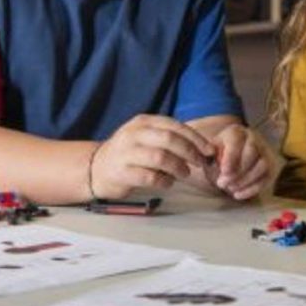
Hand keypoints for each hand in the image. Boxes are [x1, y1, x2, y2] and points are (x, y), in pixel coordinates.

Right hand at [91, 114, 215, 198]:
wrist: (96, 168)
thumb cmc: (130, 154)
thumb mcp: (147, 137)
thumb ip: (170, 139)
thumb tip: (203, 148)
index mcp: (143, 122)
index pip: (175, 126)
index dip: (195, 139)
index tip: (209, 151)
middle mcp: (133, 134)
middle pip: (169, 140)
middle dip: (190, 152)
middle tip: (200, 163)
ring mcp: (125, 153)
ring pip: (160, 157)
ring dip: (178, 167)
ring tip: (184, 174)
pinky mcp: (120, 172)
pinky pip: (149, 177)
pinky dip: (164, 181)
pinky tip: (168, 183)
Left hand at [208, 124, 271, 200]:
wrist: (233, 156)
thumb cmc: (220, 153)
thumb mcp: (211, 150)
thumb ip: (207, 153)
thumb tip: (208, 153)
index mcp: (237, 132)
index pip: (237, 141)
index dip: (231, 157)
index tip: (223, 171)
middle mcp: (254, 138)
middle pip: (251, 153)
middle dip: (237, 171)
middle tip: (222, 184)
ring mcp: (265, 152)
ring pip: (262, 165)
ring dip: (246, 180)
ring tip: (230, 189)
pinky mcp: (271, 166)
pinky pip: (266, 178)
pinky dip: (252, 189)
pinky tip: (238, 195)